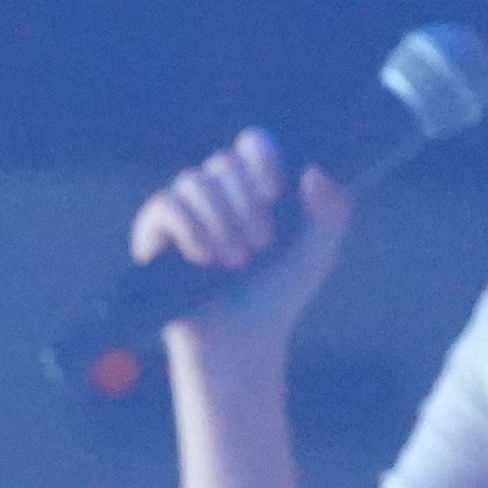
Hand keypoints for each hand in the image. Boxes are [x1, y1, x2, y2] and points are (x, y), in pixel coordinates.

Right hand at [132, 127, 352, 356]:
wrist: (241, 343)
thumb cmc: (276, 298)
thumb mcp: (317, 255)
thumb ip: (332, 212)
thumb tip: (311, 170)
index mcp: (254, 189)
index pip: (253, 143)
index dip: (263, 159)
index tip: (276, 193)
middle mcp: (217, 193)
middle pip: (224, 161)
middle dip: (247, 206)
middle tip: (259, 246)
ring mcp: (183, 211)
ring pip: (194, 180)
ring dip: (221, 222)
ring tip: (235, 262)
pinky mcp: (154, 233)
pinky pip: (166, 204)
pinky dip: (190, 229)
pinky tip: (204, 258)